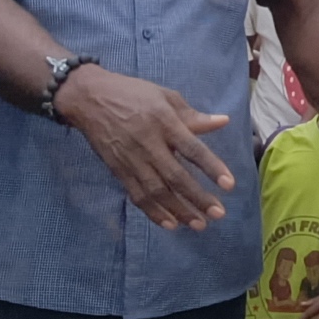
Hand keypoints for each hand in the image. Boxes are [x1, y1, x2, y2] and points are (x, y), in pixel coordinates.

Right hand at [55, 64, 234, 229]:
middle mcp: (148, 143)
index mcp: (164, 122)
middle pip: (176, 176)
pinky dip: (153, 212)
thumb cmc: (132, 94)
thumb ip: (193, 115)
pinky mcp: (118, 170)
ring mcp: (131, 159)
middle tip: (218, 214)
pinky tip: (169, 223)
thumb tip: (223, 121)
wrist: (89, 99)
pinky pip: (137, 195)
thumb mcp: (165, 96)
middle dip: (198, 198)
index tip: (229, 185)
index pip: (192, 149)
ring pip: (157, 191)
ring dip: (178, 210)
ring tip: (198, 225)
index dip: (212, 167)